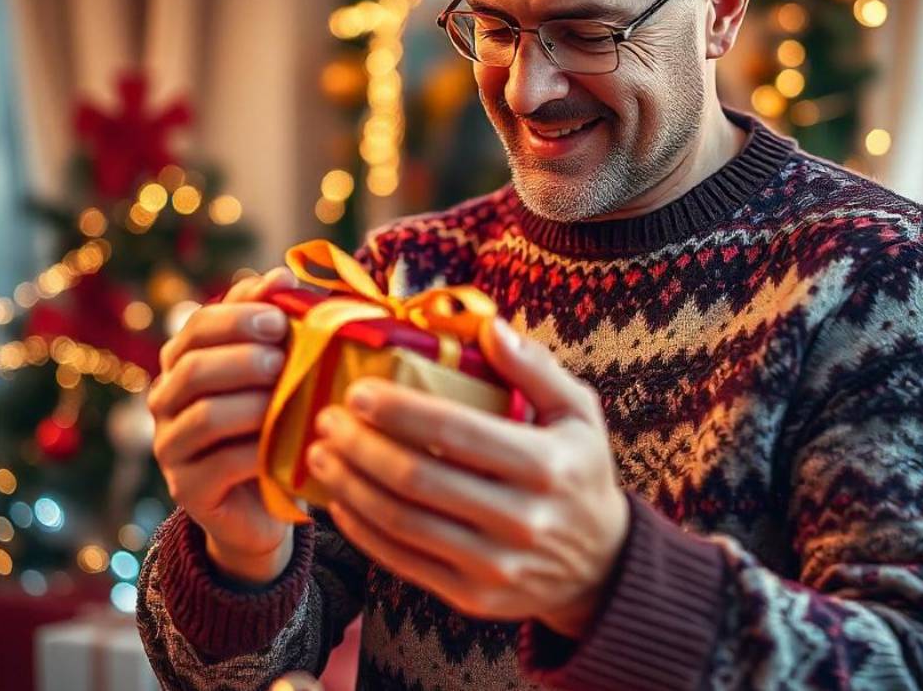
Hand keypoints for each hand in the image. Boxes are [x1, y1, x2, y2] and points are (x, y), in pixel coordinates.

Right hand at [148, 265, 298, 583]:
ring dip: (251, 403)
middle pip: (192, 368)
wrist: (268, 498)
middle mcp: (167, 401)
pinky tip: (287, 444)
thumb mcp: (279, 367)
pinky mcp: (188, 490)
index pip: (198, 326)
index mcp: (185, 362)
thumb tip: (280, 275)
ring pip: (203, 415)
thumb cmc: (276, 419)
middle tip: (283, 360)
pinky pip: (220, 463)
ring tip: (288, 399)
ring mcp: (172, 447)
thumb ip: (273, 320)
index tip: (280, 318)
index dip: (238, 317)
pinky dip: (258, 450)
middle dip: (242, 358)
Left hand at [306, 317, 629, 636]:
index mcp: (545, 464)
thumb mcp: (578, 412)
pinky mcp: (472, 597)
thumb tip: (489, 326)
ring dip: (351, 485)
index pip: (455, 431)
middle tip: (329, 419)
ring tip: (321, 454)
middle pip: (418, 478)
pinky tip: (341, 500)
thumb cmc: (580, 471)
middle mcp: (521, 518)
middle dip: (360, 445)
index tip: (358, 391)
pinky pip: (402, 561)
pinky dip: (362, 529)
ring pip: (401, 522)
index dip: (399, 410)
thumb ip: (536, 368)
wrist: (600, 565)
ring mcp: (495, 565)